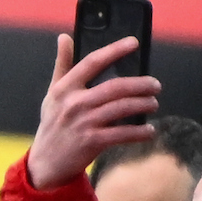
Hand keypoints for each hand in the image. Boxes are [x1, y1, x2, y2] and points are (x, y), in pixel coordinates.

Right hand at [29, 30, 160, 189]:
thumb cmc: (53, 123)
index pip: (92, 62)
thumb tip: (64, 38)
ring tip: (153, 104)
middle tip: (155, 85)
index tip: (134, 43)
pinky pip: (124, 133)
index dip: (114, 50)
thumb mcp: (53, 94)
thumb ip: (62, 65)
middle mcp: (73, 104)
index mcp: (64, 88)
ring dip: (145, 105)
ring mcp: (83, 123)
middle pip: (115, 86)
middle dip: (141, 84)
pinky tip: (149, 130)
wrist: (46, 162)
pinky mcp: (92, 142)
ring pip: (123, 108)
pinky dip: (141, 132)